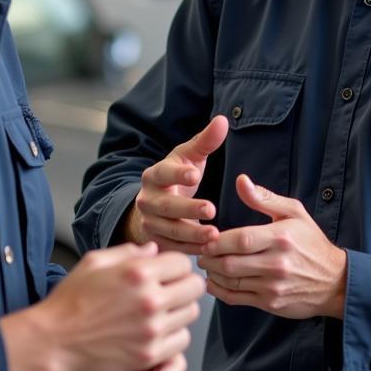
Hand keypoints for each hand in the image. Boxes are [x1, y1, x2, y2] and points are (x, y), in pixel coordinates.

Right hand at [2, 241, 205, 370]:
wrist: (54, 340)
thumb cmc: (71, 299)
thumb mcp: (95, 262)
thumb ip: (128, 253)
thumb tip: (153, 250)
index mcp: (138, 272)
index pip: (183, 263)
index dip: (175, 266)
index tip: (166, 272)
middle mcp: (150, 300)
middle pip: (194, 288)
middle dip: (183, 286)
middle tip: (169, 290)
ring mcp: (151, 330)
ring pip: (190, 315)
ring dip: (178, 311)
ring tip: (160, 312)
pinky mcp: (149, 355)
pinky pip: (181, 342)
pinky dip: (172, 336)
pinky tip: (156, 332)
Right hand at [123, 115, 227, 253]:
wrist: (154, 207)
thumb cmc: (178, 177)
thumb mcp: (189, 158)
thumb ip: (205, 141)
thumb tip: (222, 120)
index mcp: (154, 175)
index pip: (164, 173)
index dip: (178, 174)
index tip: (196, 174)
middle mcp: (147, 199)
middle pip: (166, 205)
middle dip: (188, 208)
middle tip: (212, 209)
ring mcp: (150, 222)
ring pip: (170, 230)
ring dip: (192, 234)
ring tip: (215, 235)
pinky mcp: (156, 242)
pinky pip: (173, 247)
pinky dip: (190, 249)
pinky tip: (208, 250)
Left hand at [199, 174, 346, 319]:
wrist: (335, 282)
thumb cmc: (312, 243)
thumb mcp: (294, 213)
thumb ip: (264, 198)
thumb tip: (241, 181)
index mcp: (281, 238)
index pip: (241, 240)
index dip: (218, 240)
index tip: (206, 237)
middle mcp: (277, 264)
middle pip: (231, 263)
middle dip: (210, 257)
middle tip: (201, 250)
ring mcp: (273, 286)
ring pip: (231, 281)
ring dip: (212, 272)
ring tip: (207, 262)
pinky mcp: (270, 303)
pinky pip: (236, 299)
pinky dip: (219, 291)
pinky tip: (213, 281)